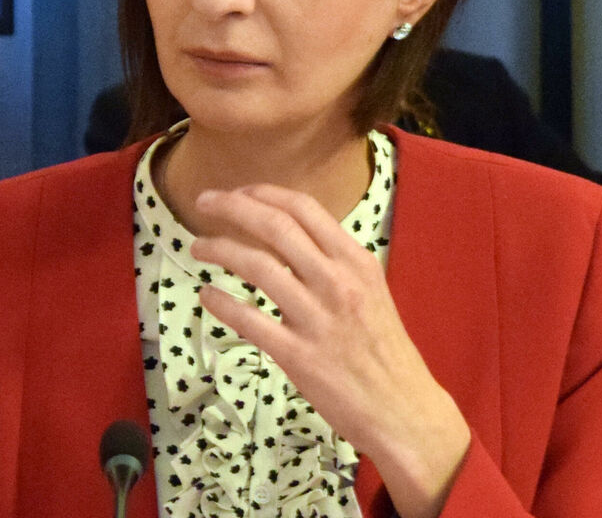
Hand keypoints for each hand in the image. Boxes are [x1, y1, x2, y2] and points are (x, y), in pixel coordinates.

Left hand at [190, 183, 469, 517]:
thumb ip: (333, 261)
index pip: (304, 208)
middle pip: (275, 226)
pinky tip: (206, 294)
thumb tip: (290, 233)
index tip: (237, 192)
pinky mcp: (298, 356)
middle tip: (204, 203)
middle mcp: (338, 282)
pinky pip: (249, 320)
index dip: (263, 193)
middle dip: (232, 207)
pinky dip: (221, 302)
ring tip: (197, 247)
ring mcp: (317, 319)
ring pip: (257, 266)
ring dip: (219, 249)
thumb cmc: (382, 348)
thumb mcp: (370, 289)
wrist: (403, 409)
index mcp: (356, 261)